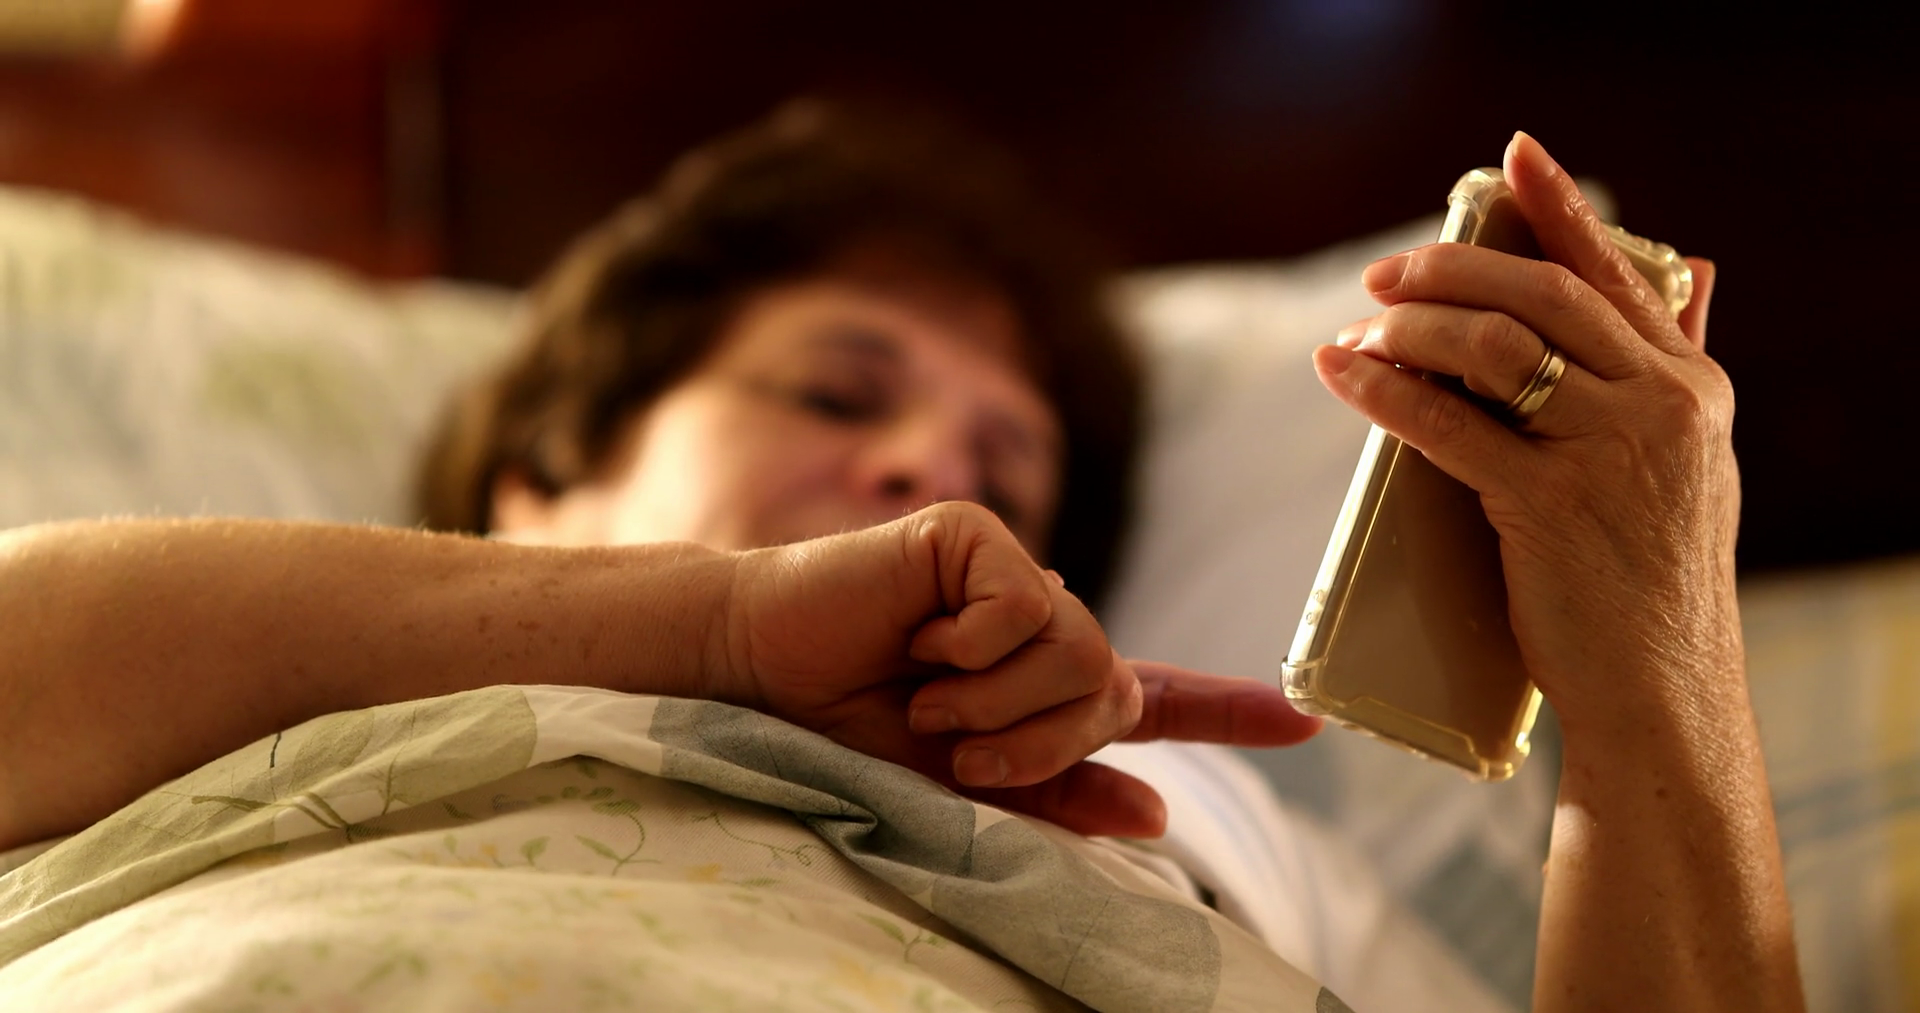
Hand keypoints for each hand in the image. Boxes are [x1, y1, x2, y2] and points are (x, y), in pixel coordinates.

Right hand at [708, 500, 1319, 836]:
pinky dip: (972, 645)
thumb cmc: (845, 725)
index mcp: (1039, 684)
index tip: (1308, 724)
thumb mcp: (957, 784)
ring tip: (926, 693)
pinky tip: (920, 637)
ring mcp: (1010, 572)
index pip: (1152, 698)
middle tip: (952, 738)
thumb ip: (1053, 796)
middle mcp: (1039, 620)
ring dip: (998, 700)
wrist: (757, 672)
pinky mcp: (974, 534)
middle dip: (1039, 738)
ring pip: (1080, 649)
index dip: (1228, 711)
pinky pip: (1025, 605)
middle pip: (1113, 686)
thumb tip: (1157, 812)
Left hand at [1313, 132, 1739, 727]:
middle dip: (1451, 268)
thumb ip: (1667, 381)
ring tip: (1356, 331)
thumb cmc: (1652, 586)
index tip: (1515, 157)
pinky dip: (1386, 391)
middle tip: (1385, 274)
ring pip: (1491, 346)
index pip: (1618, 273)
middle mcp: (1662, 405)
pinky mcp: (1550, 505)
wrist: (1663, 694)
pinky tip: (1345, 374)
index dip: (1562, 207)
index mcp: (1693, 387)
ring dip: (1408, 326)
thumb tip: (1688, 277)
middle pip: (1540, 294)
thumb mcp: (1688, 471)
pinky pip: (1449, 424)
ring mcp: (1610, 452)